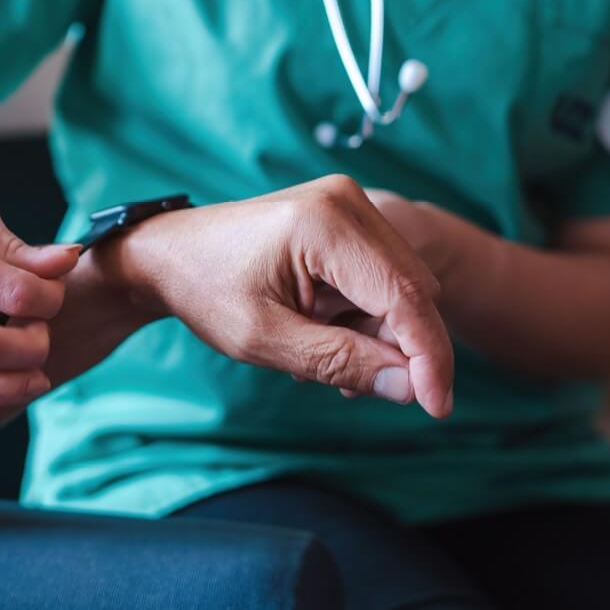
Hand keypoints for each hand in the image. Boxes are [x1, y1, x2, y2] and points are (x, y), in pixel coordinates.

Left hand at [99, 176, 453, 416]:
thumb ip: (340, 361)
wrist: (171, 253)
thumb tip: (409, 389)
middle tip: (350, 384)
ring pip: (403, 287)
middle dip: (400, 347)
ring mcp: (348, 204)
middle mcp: (347, 201)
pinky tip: (324, 330)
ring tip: (319, 352)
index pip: (406, 296)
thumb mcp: (265, 340)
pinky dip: (365, 314)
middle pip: (413, 290)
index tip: (438, 408)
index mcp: (326, 223)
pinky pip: (382, 276)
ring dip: (379, 332)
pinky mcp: (346, 216)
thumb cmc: (206, 291)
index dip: (429, 357)